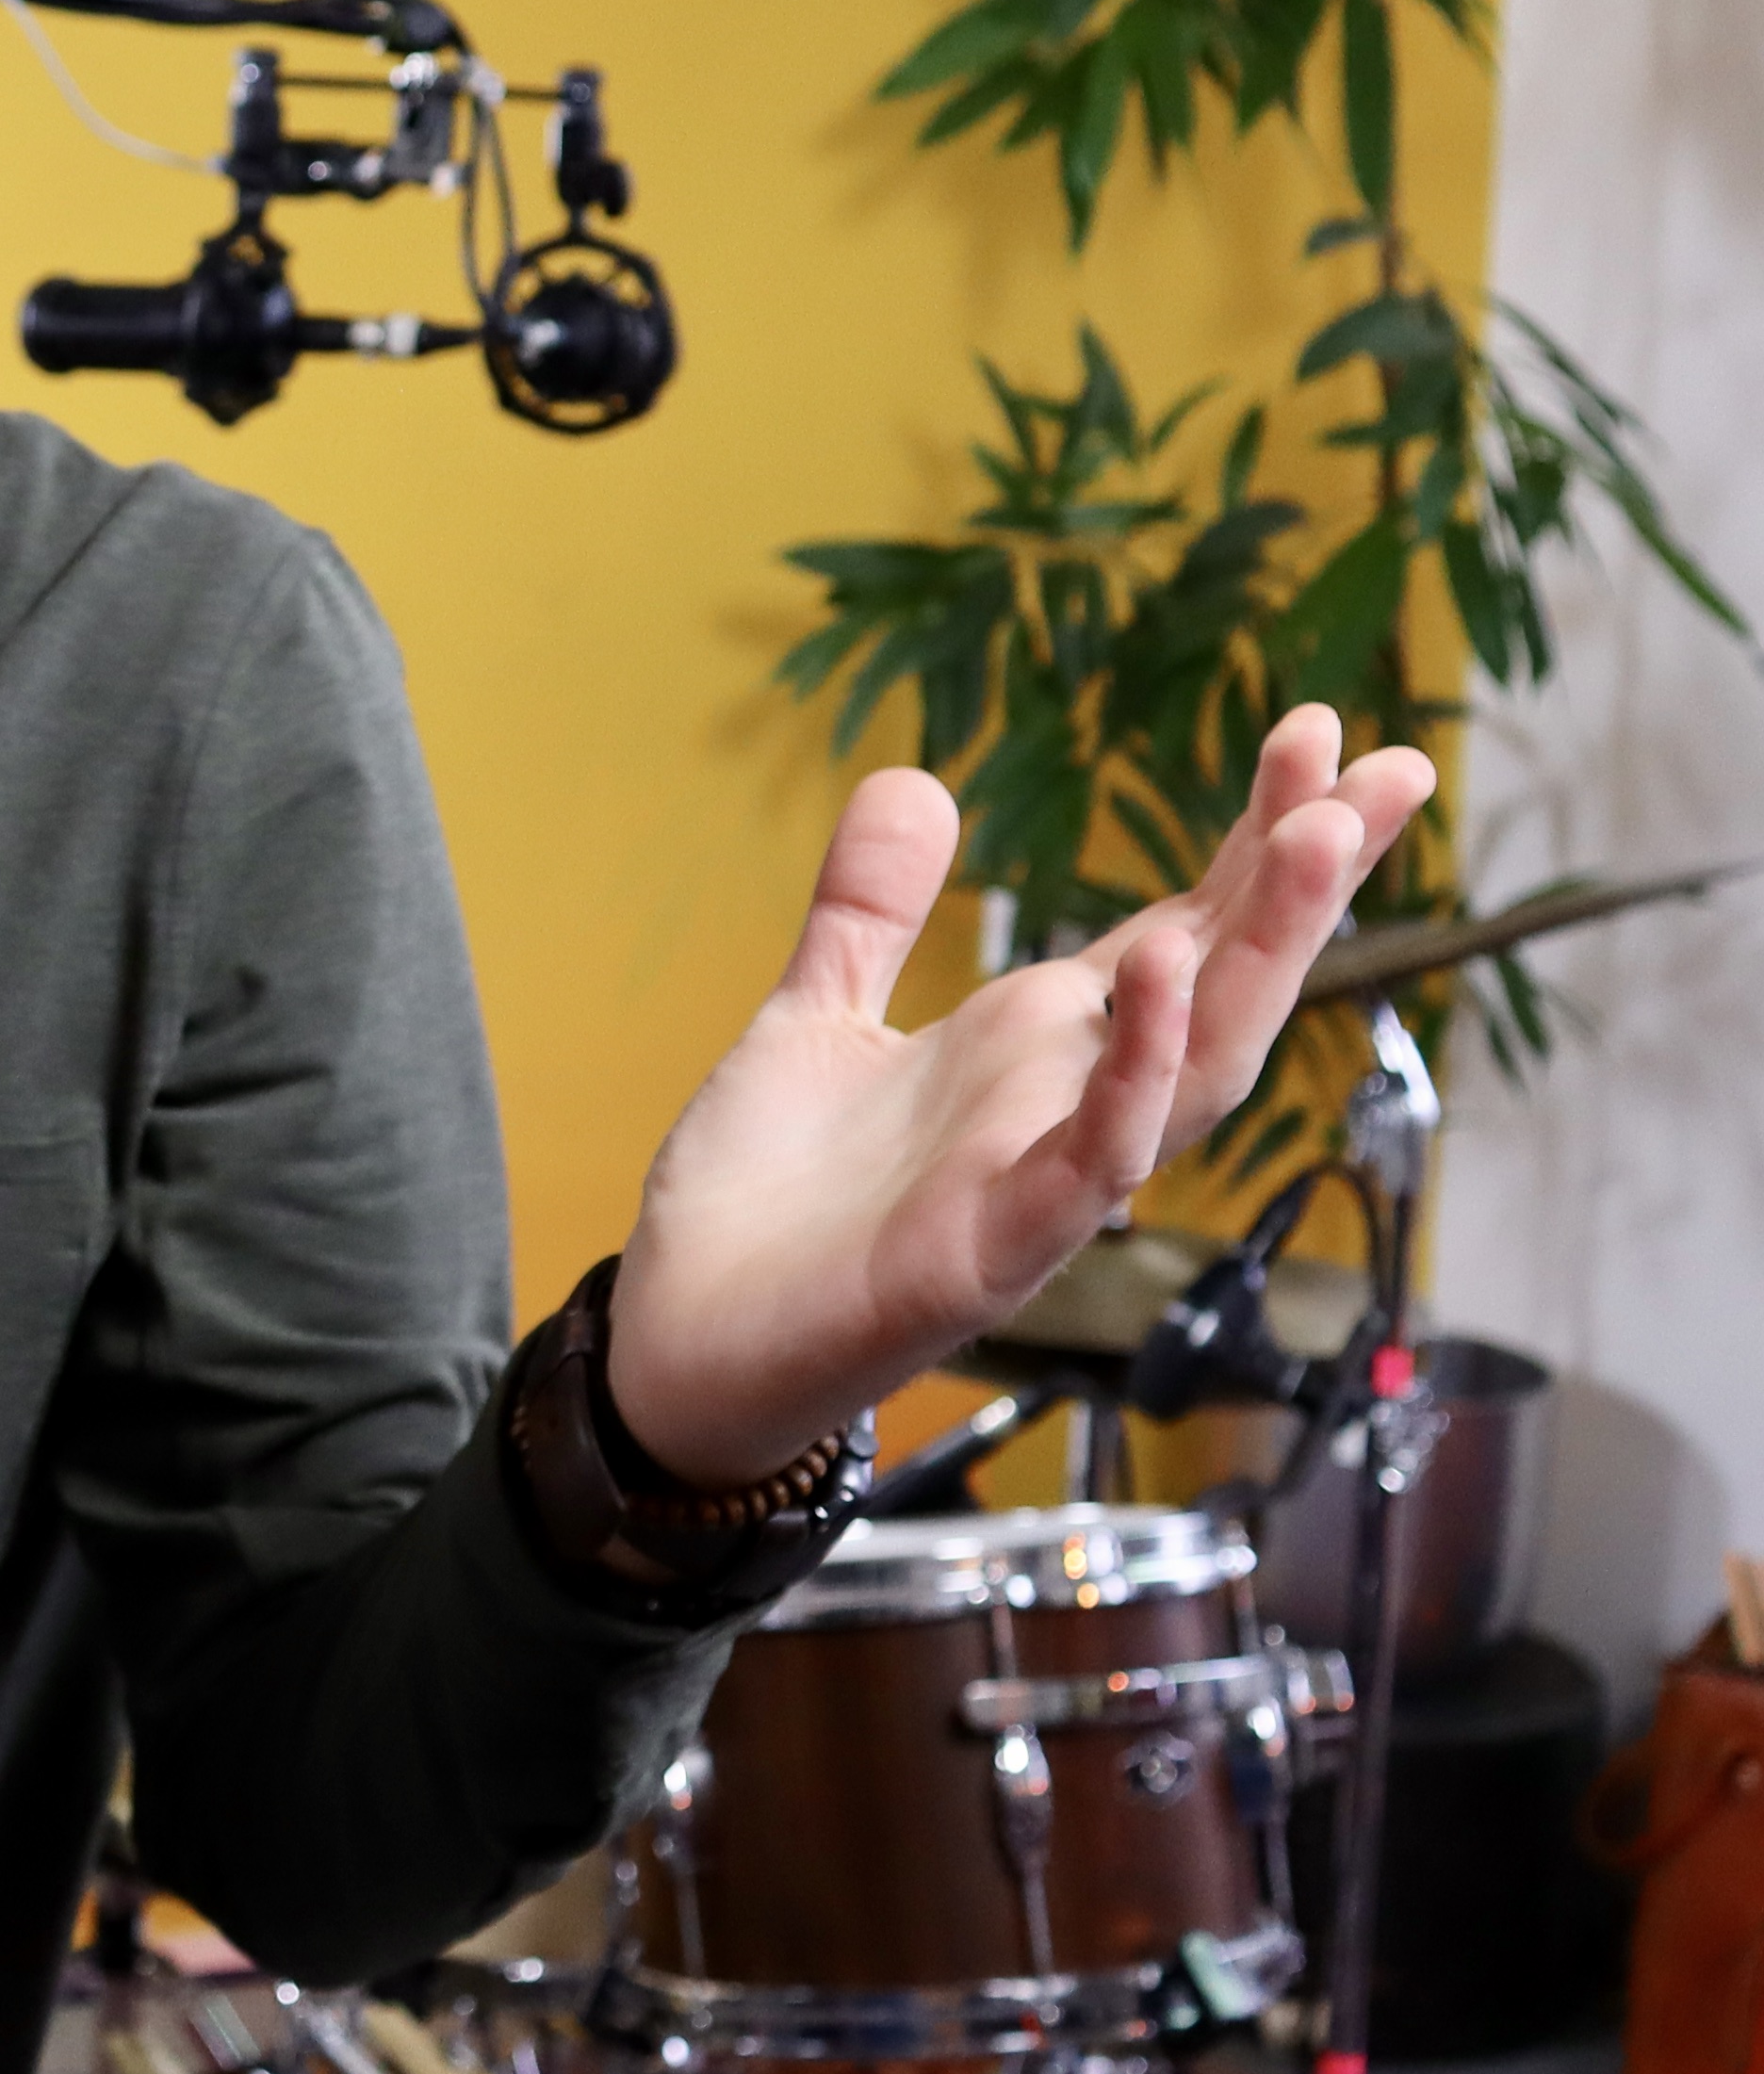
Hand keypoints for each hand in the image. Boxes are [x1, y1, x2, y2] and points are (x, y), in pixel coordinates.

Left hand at [606, 706, 1430, 1482]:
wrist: (682, 1336)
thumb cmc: (764, 1202)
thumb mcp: (816, 1015)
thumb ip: (870, 910)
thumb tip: (915, 780)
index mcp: (1034, 1047)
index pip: (1184, 927)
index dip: (1257, 841)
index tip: (1326, 737)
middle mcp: (1065, 1107)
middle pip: (1226, 981)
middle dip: (1307, 881)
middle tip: (1389, 768)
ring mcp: (1042, 1180)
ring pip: (1196, 1066)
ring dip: (1256, 956)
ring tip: (1310, 837)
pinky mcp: (992, 1248)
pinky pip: (1094, 1158)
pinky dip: (1136, 1073)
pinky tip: (1160, 975)